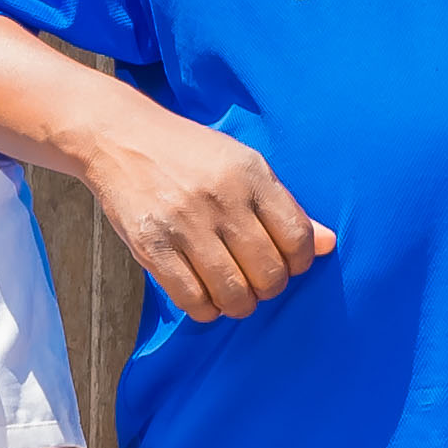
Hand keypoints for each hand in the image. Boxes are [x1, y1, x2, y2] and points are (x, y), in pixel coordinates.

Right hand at [83, 112, 333, 321]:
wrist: (121, 138)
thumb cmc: (190, 155)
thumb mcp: (243, 164)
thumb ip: (284, 206)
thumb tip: (327, 245)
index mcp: (250, 174)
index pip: (296, 238)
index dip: (299, 263)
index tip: (286, 263)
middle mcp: (220, 199)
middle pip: (268, 273)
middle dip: (269, 287)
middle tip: (258, 281)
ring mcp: (184, 224)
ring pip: (234, 294)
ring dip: (240, 304)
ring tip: (234, 293)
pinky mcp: (151, 247)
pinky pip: (192, 300)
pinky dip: (207, 309)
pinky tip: (206, 296)